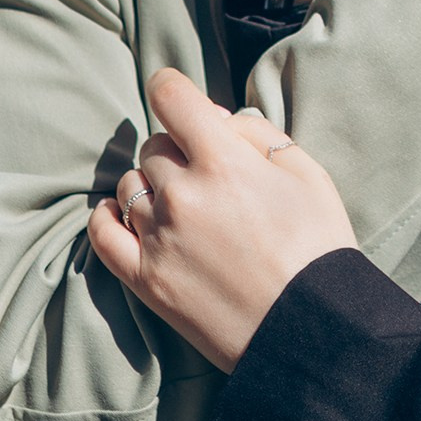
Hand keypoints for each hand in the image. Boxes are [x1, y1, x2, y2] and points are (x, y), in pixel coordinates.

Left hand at [86, 69, 354, 370]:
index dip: (172, 88)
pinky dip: (108, 216)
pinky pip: (102, 234)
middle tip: (211, 175)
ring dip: (152, 185)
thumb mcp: (308, 174)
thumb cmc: (318, 250)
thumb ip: (258, 133)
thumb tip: (215, 118)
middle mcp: (182, 195)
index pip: (170, 95)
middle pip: (155, 146)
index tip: (177, 97)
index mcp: (223, 162)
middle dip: (179, 150)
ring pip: (130, 185)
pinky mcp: (146, 280)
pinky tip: (123, 213)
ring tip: (186, 207)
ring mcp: (159, 238)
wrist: (312, 332)